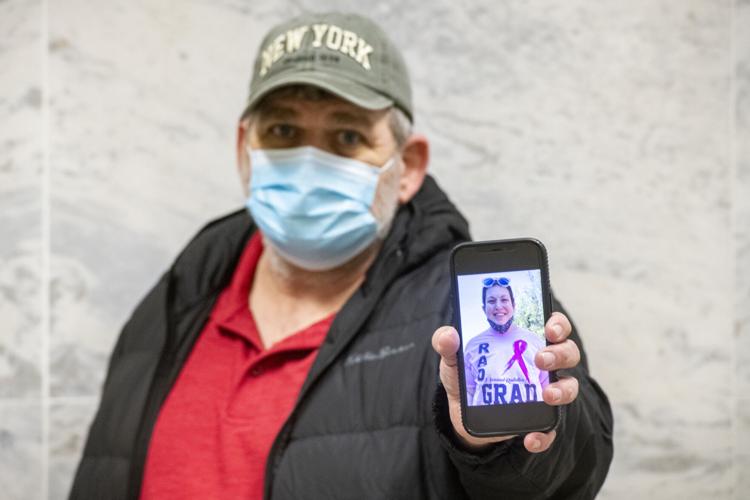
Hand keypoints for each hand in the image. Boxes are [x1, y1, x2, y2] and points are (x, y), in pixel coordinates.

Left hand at [431, 312, 580, 451]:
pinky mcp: (540, 419)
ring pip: (570, 387)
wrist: (464, 414)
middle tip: (540, 359)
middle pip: (568, 352)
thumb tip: (448, 336)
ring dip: (563, 390)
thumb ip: (448, 344)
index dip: (558, 324)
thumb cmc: (468, 376)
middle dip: (560, 353)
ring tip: (547, 395)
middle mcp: (544, 364)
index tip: (550, 328)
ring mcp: (546, 391)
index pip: (553, 325)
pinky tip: (530, 438)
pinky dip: (544, 434)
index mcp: (527, 341)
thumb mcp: (454, 359)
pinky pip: (551, 428)